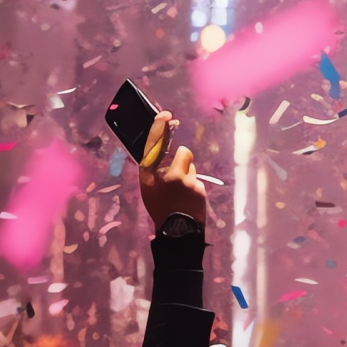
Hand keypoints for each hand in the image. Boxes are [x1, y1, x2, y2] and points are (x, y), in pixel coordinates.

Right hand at [138, 111, 208, 229]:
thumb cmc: (160, 208)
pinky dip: (194, 187)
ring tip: (181, 193)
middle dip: (183, 161)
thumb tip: (162, 151)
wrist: (175, 232)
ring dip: (188, 175)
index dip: (159, 127)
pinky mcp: (197, 187)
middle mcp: (166, 174)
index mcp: (149, 173)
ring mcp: (184, 180)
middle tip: (177, 175)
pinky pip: (197, 179)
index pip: (154, 144)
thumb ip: (154, 168)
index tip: (165, 114)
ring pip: (191, 167)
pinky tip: (188, 200)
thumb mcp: (148, 188)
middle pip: (182, 152)